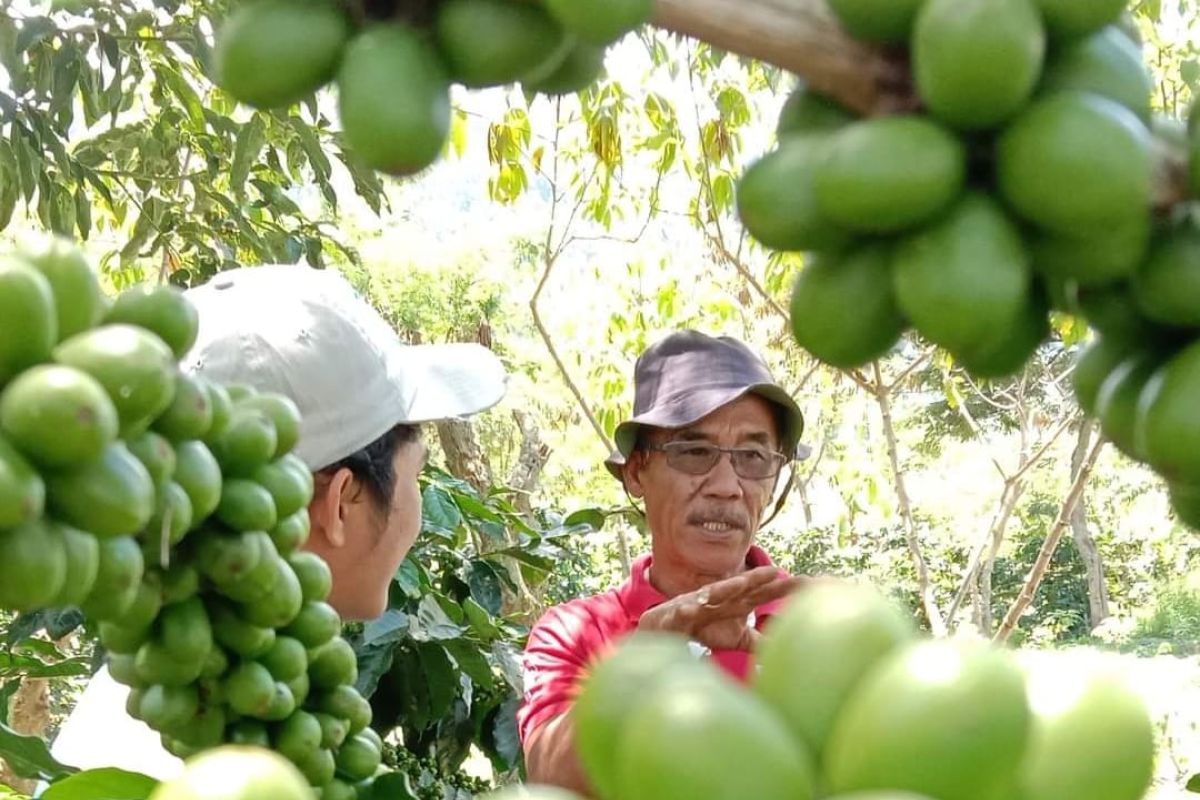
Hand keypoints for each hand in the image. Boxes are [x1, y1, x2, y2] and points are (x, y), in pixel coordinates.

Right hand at [636, 566, 806, 651]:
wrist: (664, 629)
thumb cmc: (701, 630)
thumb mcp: (735, 638)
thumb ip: (758, 639)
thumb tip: (784, 647)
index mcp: (734, 605)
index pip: (763, 594)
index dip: (784, 588)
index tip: (809, 582)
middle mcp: (718, 599)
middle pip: (742, 587)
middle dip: (759, 578)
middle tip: (778, 572)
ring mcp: (697, 604)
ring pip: (713, 593)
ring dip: (726, 587)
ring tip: (741, 582)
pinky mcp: (677, 614)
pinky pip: (681, 612)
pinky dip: (686, 610)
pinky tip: (690, 609)